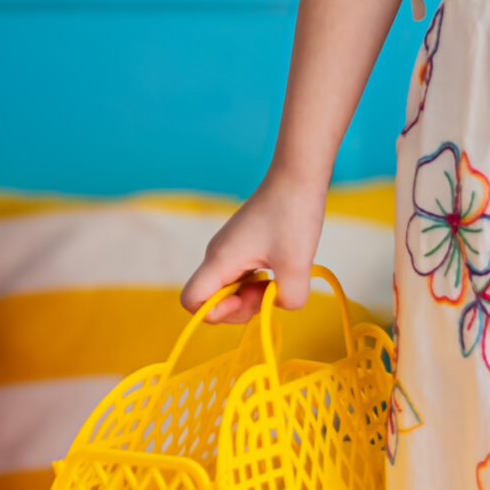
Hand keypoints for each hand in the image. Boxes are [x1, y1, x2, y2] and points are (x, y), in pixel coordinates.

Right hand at [180, 175, 329, 322]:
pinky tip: (281, 271)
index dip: (216, 313)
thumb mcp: (297, 264)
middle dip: (241, 307)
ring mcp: (230, 250)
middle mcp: (218, 255)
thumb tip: (279, 303)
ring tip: (279, 280)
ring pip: (229, 288)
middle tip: (271, 292)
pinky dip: (258, 282)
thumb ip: (289, 298)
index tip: (248, 301)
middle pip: (212, 298)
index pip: (191, 301)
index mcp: (220, 259)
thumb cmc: (293, 214)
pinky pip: (241, 275)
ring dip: (252, 294)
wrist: (297, 175)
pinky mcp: (244, 245)